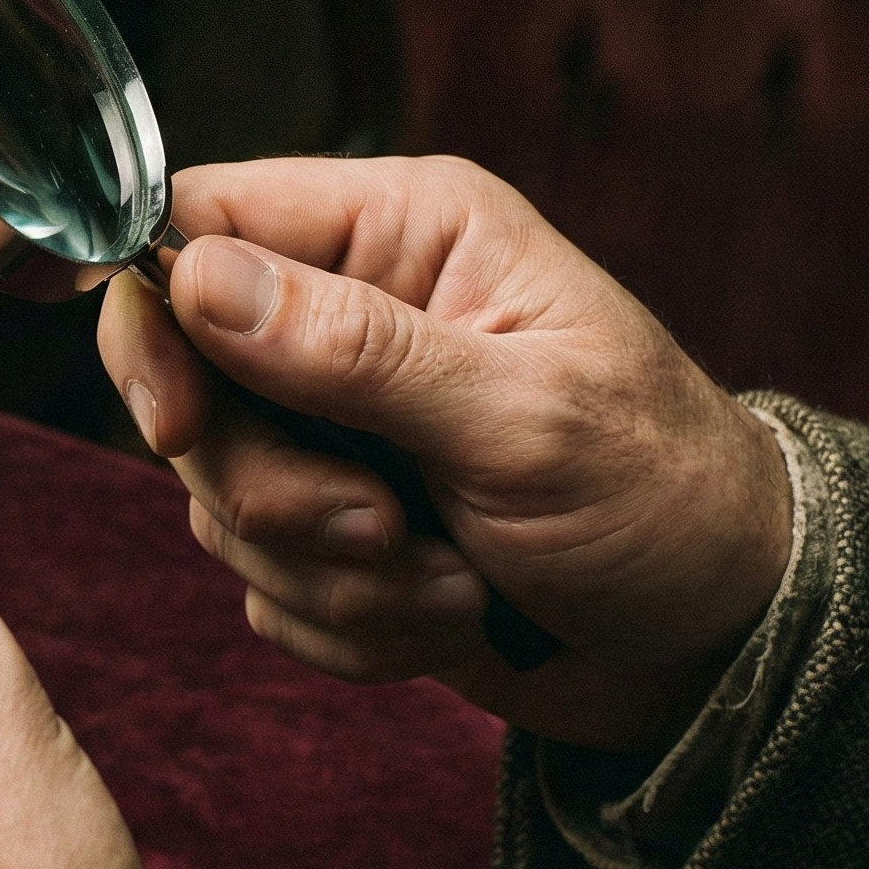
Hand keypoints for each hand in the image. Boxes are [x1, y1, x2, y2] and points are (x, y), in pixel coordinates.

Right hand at [99, 157, 791, 752]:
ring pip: (217, 507)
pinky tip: (445, 615)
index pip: (199, 226)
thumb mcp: (522, 416)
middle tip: (386, 528)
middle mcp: (348, 320)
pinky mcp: (328, 535)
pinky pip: (260, 589)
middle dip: (275, 492)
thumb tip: (194, 275)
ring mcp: (332, 434)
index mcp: (400, 236)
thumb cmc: (661, 495)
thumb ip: (352, 347)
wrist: (712, 642)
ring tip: (453, 581)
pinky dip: (347, 625)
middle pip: (189, 389)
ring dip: (331, 575)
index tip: (181, 426)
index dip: (156, 322)